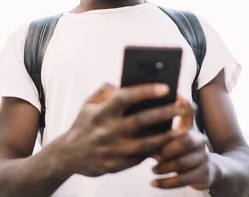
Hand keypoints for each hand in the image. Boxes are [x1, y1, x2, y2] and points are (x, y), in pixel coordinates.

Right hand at [60, 83, 179, 177]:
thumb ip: (106, 90)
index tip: (165, 87)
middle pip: (140, 120)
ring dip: (164, 136)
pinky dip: (153, 151)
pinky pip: (139, 159)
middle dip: (163, 113)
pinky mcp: (115, 166)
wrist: (68, 155)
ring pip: (144, 144)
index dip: (146, 91)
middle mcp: (106, 131)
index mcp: (100, 112)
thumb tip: (126, 84)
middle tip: (180, 107)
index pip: (125, 97)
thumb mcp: (89, 103)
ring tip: (179, 129)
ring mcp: (111, 150)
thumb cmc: (84, 123)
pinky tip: (166, 144)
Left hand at [151, 96, 213, 189]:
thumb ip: (160, 133)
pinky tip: (153, 183)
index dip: (183, 103)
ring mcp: (203, 157)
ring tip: (152, 169)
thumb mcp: (173, 139)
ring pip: (182, 162)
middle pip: (185, 140)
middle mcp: (199, 140)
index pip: (189, 111)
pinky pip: (183, 180)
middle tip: (153, 155)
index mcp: (190, 127)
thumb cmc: (180, 152)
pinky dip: (166, 183)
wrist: (206, 171)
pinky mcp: (203, 174)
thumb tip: (138, 132)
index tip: (175, 96)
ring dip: (164, 168)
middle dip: (166, 148)